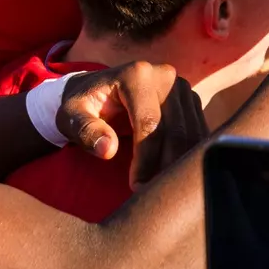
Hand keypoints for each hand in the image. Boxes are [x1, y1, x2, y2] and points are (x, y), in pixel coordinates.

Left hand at [55, 62, 207, 186]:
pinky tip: (173, 175)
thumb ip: (86, 131)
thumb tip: (107, 149)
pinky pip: (197, 132)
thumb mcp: (71, 117)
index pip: (149, 122)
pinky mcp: (190, 99)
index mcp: (136, 75)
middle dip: (165, 166)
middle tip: (152, 193)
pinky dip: (188, 156)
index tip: (136, 185)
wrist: (95, 90)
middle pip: (175, 129)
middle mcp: (165, 75)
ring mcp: (181, 87)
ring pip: (191, 133)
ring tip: (161, 187)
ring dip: (179, 164)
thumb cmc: (80, 107)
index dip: (145, 158)